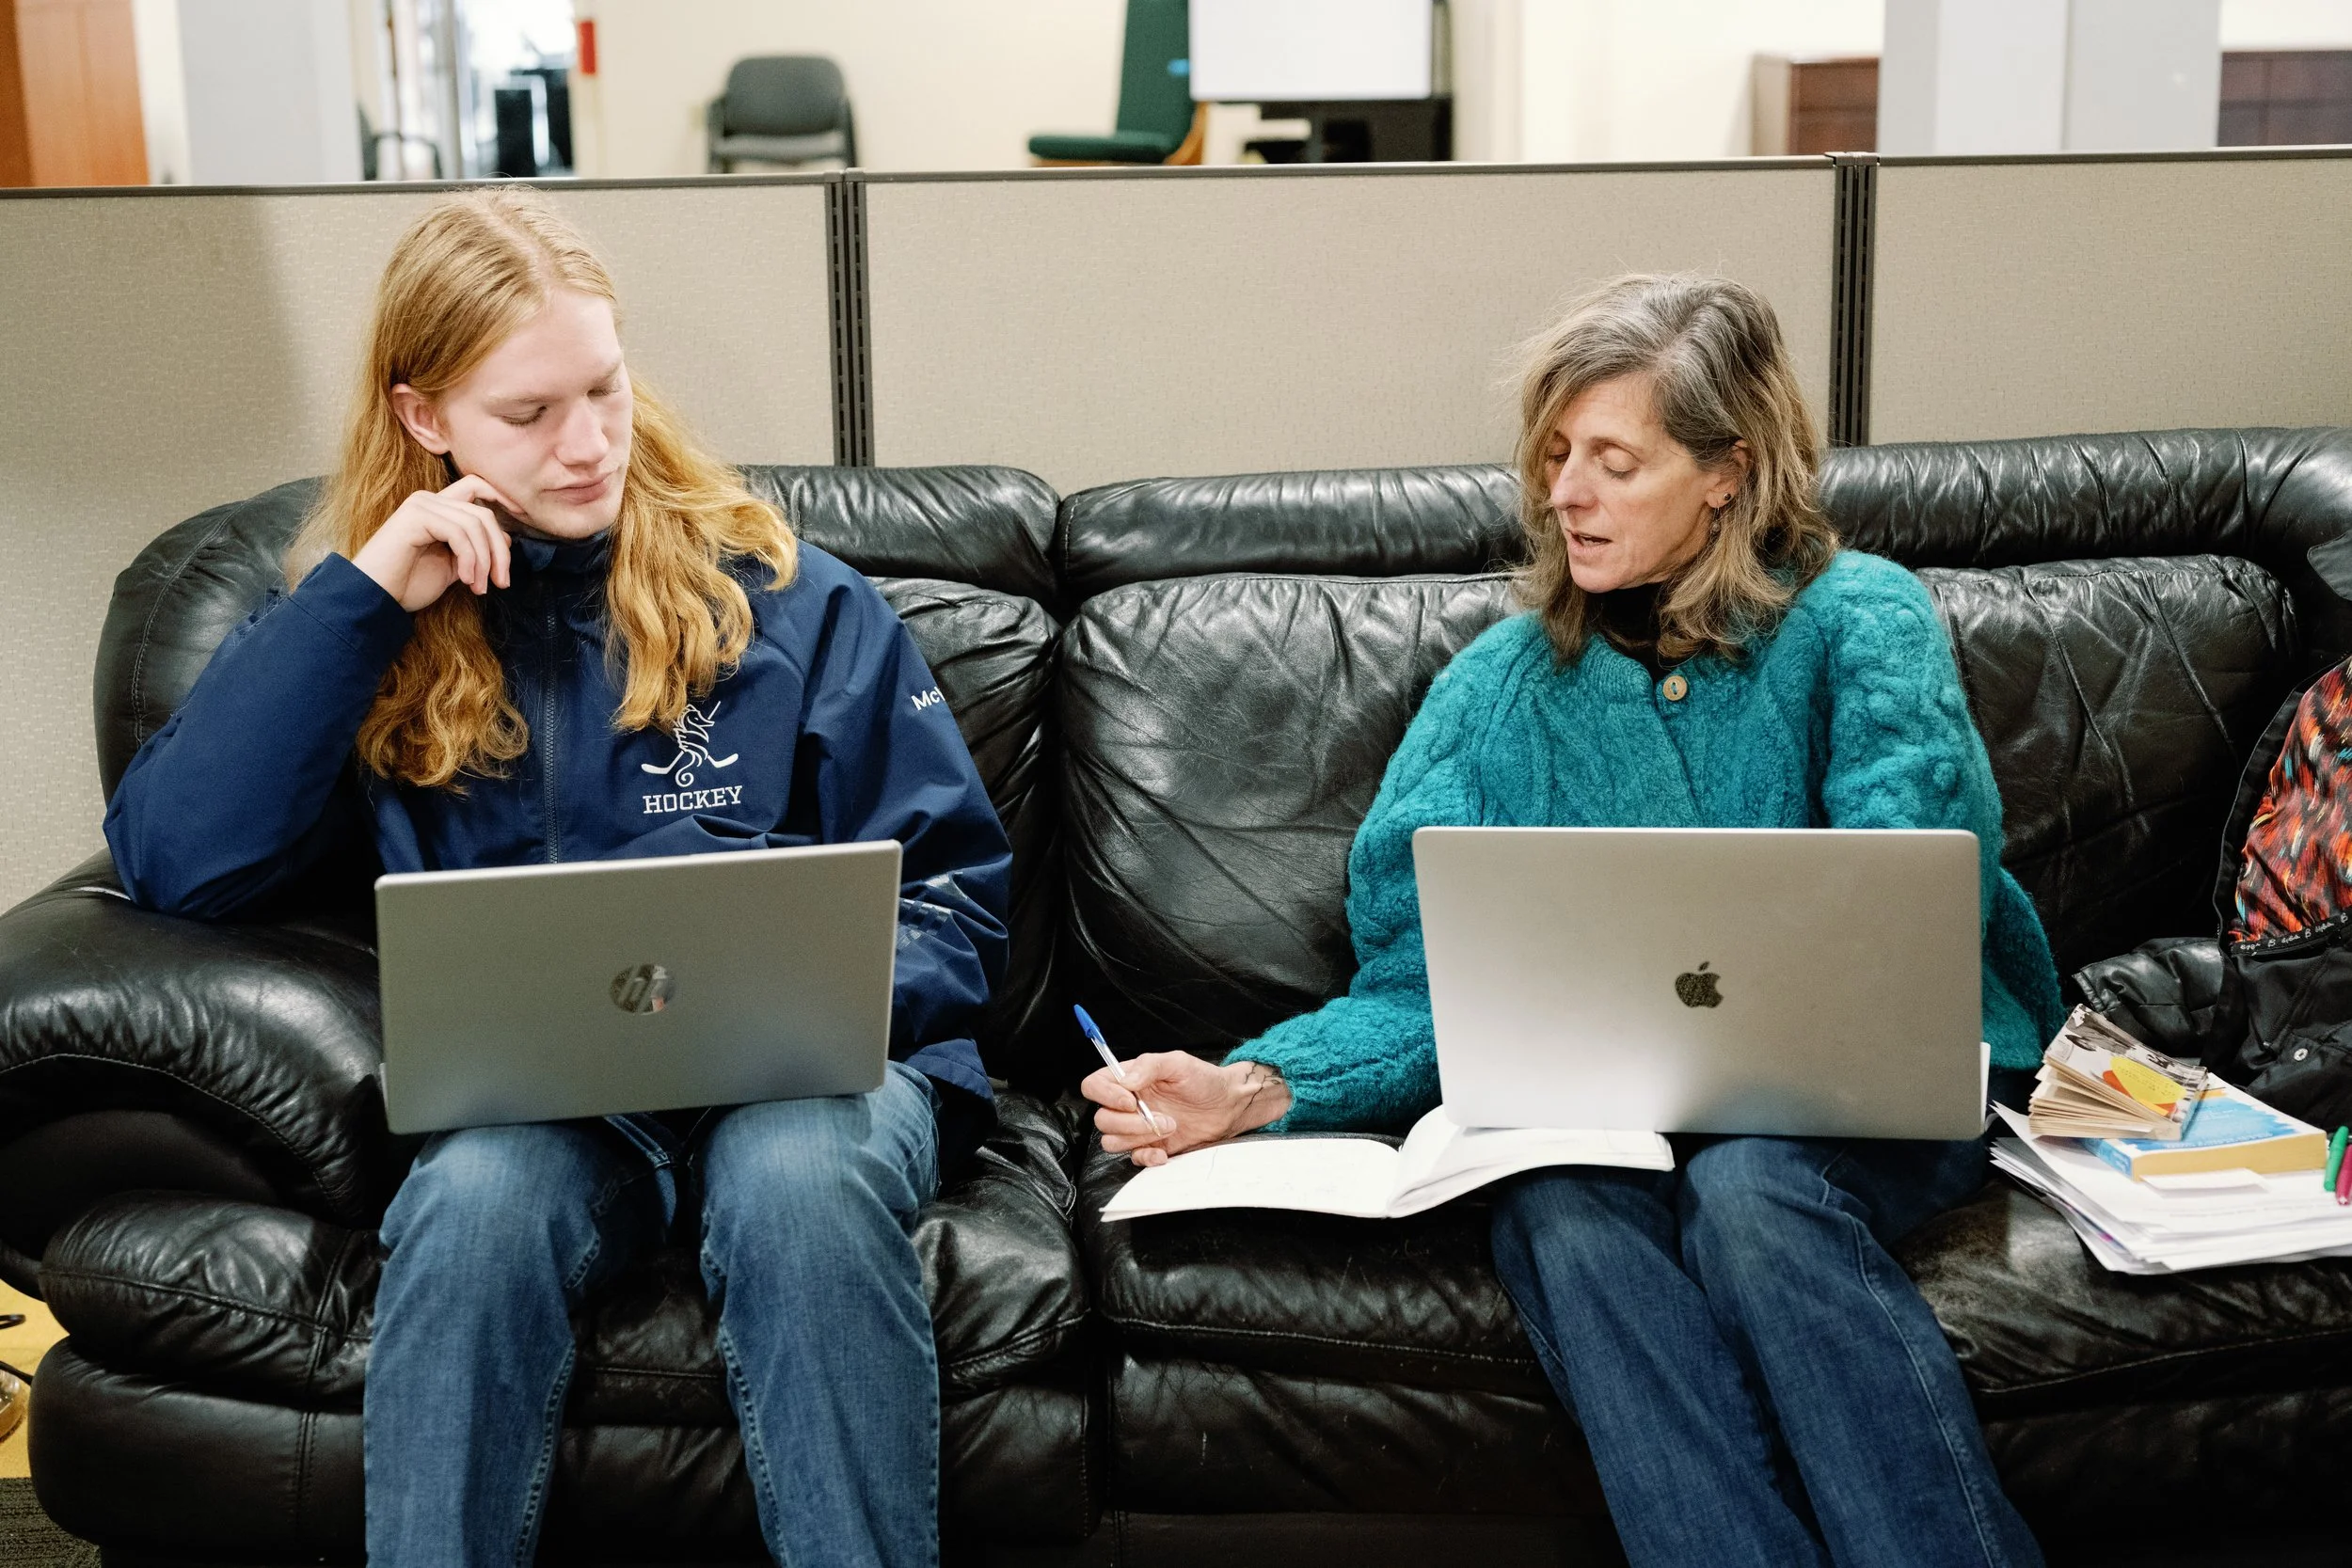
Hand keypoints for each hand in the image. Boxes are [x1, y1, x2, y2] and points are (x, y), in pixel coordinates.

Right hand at [350, 473, 517, 610]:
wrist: (374, 598)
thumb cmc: (408, 584)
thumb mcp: (454, 567)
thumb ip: (475, 550)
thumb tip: (508, 538)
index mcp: (437, 507)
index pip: (478, 487)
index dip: (503, 497)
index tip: (524, 517)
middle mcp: (428, 499)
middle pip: (484, 513)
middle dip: (500, 550)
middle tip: (502, 582)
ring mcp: (421, 505)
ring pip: (475, 524)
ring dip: (485, 561)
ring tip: (479, 587)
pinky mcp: (415, 517)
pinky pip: (459, 533)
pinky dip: (470, 559)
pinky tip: (466, 580)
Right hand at [1082, 1052, 1292, 1166]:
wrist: (1229, 1106)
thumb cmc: (1204, 1080)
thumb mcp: (1179, 1063)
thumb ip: (1149, 1066)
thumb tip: (1125, 1081)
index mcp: (1129, 1081)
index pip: (1094, 1086)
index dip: (1104, 1095)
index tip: (1130, 1100)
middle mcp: (1128, 1105)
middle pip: (1102, 1119)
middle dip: (1129, 1122)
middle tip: (1161, 1117)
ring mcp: (1138, 1128)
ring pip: (1112, 1141)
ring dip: (1139, 1138)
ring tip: (1170, 1126)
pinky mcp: (1150, 1147)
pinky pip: (1133, 1158)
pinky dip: (1145, 1156)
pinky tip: (1164, 1151)